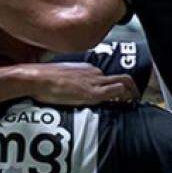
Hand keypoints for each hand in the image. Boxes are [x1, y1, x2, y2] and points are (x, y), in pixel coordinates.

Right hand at [15, 62, 139, 105]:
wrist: (36, 78)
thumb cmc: (40, 80)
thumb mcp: (57, 79)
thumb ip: (67, 83)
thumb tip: (67, 92)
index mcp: (85, 68)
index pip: (107, 76)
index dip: (117, 86)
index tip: (121, 95)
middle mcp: (93, 72)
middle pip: (120, 77)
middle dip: (131, 88)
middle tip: (136, 98)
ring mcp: (94, 81)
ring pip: (124, 81)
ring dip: (133, 93)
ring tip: (136, 103)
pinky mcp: (92, 92)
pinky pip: (117, 91)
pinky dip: (126, 97)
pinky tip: (129, 104)